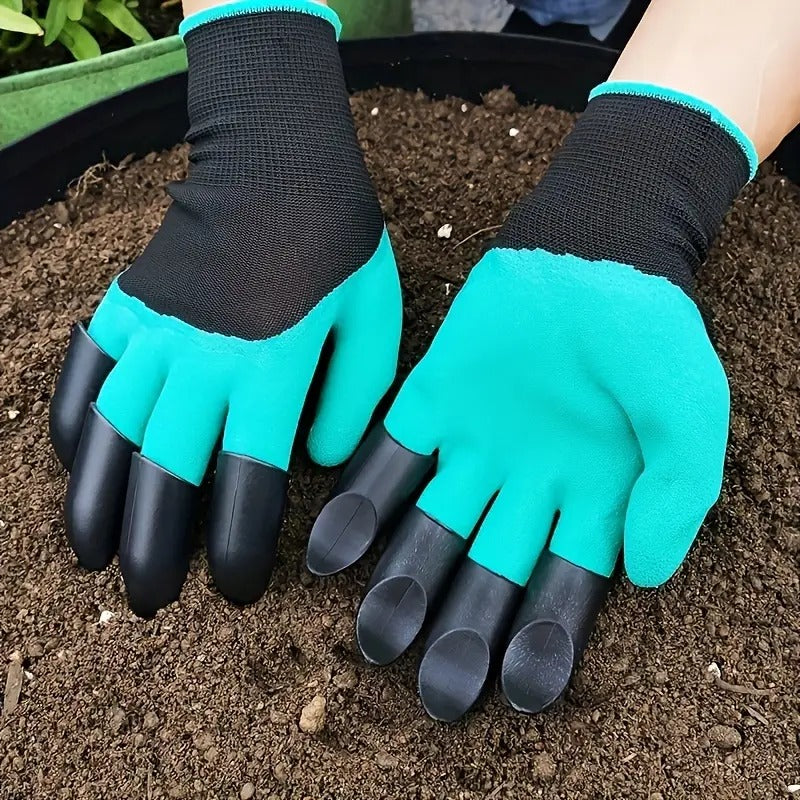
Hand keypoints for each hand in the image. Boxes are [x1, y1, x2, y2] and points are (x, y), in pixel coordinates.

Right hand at [49, 2, 400, 615]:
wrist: (277, 160)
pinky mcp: (126, 306)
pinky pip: (87, 375)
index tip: (236, 588)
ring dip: (98, 502)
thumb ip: (353, 399)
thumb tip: (312, 460)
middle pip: (166, 473)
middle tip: (153, 598)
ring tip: (94, 558)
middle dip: (156, 547)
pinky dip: (75, 425)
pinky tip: (76, 464)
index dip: (238, 546)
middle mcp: (202, 360)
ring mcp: (155, 331)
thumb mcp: (374, 320)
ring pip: (112, 434)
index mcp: (272, 370)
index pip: (248, 482)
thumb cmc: (337, 242)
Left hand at [306, 83, 754, 719]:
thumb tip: (649, 576)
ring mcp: (475, 445)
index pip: (563, 589)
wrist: (594, 248)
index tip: (513, 696)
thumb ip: (676, 493)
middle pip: (487, 572)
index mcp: (592, 499)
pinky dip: (363, 501)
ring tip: (374, 634)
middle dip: (462, 629)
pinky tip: (332, 550)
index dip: (541, 643)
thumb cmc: (654, 332)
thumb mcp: (689, 414)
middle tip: (434, 691)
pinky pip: (390, 458)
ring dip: (403, 578)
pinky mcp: (432, 400)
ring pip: (432, 526)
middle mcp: (526, 484)